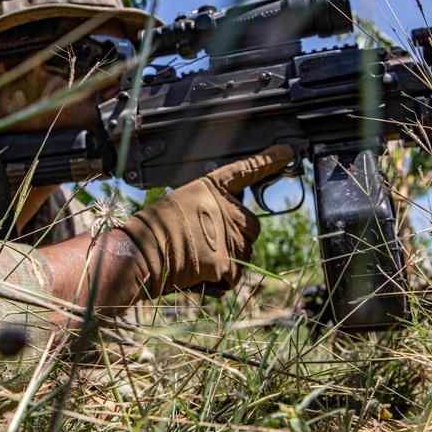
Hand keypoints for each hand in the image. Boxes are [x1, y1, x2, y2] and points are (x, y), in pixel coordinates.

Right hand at [120, 145, 293, 296]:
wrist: (144, 252)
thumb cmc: (154, 229)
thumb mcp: (181, 204)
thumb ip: (207, 209)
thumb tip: (220, 228)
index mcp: (211, 188)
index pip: (245, 171)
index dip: (267, 161)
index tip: (287, 153)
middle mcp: (226, 208)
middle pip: (253, 225)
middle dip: (239, 236)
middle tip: (211, 243)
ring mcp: (230, 236)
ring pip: (246, 252)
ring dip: (229, 259)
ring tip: (199, 258)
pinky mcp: (229, 262)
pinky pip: (234, 275)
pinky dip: (221, 279)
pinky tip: (200, 273)